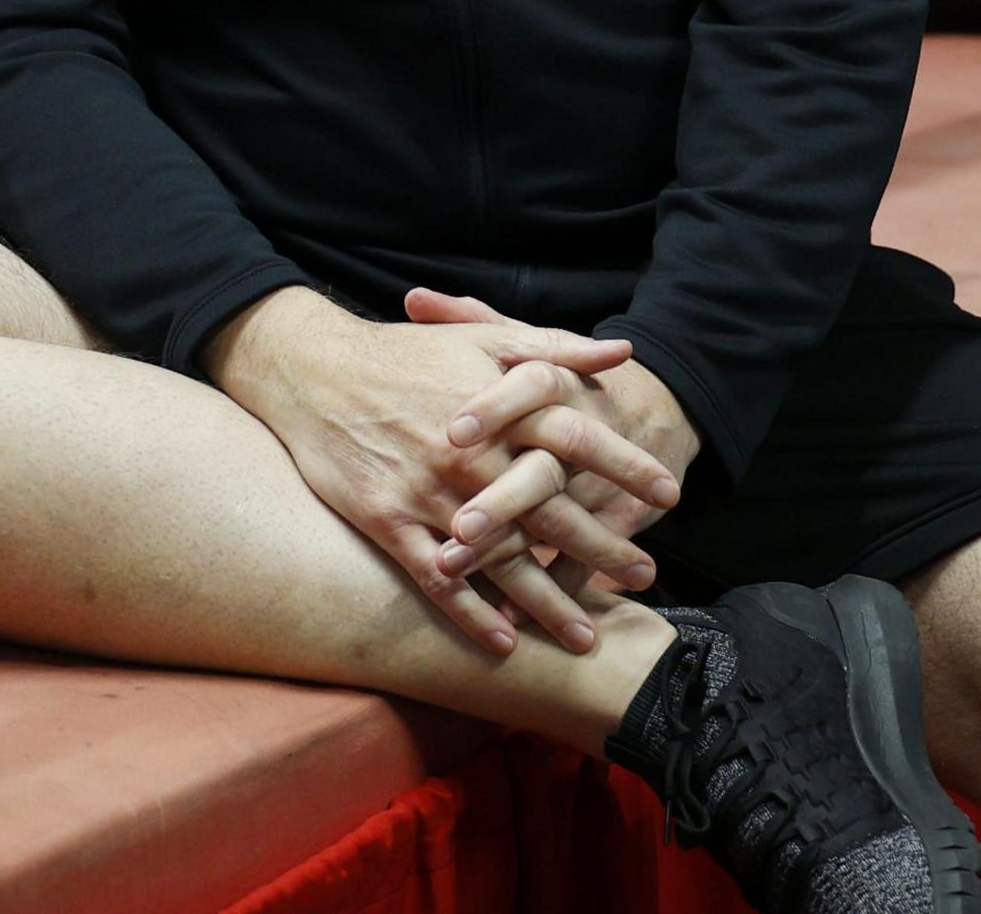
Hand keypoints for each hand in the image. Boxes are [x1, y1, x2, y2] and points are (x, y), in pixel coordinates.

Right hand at [205, 287, 682, 658]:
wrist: (312, 371)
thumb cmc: (404, 353)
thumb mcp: (482, 337)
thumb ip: (554, 348)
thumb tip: (622, 353)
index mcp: (499, 406)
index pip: (579, 439)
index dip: (626, 468)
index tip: (669, 496)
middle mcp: (471, 455)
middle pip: (550, 510)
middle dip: (601, 548)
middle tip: (644, 577)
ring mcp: (429, 492)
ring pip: (499, 557)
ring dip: (545, 600)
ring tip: (585, 636)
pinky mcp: (388, 520)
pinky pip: (436, 579)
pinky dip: (470, 613)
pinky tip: (502, 642)